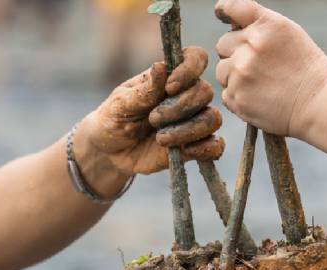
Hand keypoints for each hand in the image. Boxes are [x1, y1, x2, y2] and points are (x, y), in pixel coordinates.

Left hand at [76, 47, 224, 176]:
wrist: (110, 152)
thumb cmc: (114, 119)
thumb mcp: (121, 104)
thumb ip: (143, 90)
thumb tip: (160, 66)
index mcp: (170, 77)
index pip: (196, 59)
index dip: (190, 69)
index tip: (170, 87)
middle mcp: (187, 96)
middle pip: (205, 92)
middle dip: (180, 107)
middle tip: (153, 119)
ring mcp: (193, 122)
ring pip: (212, 119)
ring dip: (188, 130)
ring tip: (161, 138)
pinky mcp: (195, 147)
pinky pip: (216, 146)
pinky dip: (205, 148)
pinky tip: (183, 150)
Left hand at [214, 0, 326, 137]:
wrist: (318, 103)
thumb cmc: (305, 68)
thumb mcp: (288, 33)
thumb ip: (259, 25)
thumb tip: (231, 25)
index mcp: (266, 26)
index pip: (232, 7)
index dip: (224, 10)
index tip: (221, 13)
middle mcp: (250, 47)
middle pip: (222, 44)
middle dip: (235, 52)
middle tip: (258, 65)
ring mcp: (241, 74)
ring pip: (222, 71)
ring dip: (234, 76)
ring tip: (261, 83)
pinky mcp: (236, 98)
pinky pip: (226, 93)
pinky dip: (238, 96)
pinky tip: (259, 97)